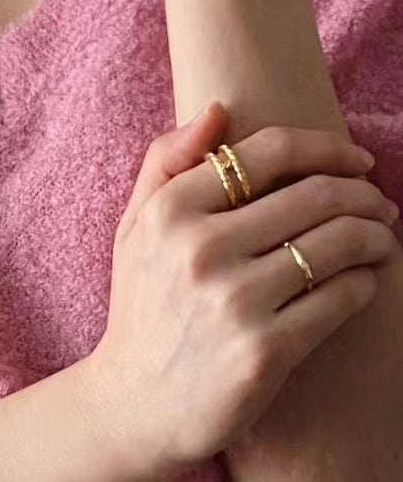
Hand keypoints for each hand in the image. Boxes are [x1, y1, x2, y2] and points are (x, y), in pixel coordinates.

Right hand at [82, 102, 399, 479]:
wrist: (135, 401)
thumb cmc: (141, 302)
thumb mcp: (134, 225)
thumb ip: (166, 159)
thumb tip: (219, 109)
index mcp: (169, 210)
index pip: (267, 152)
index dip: (325, 146)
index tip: (355, 158)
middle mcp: (199, 249)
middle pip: (314, 195)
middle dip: (364, 193)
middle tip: (379, 201)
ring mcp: (233, 301)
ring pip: (338, 243)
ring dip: (376, 233)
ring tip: (382, 236)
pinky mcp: (265, 351)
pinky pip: (341, 298)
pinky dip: (366, 281)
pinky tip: (363, 279)